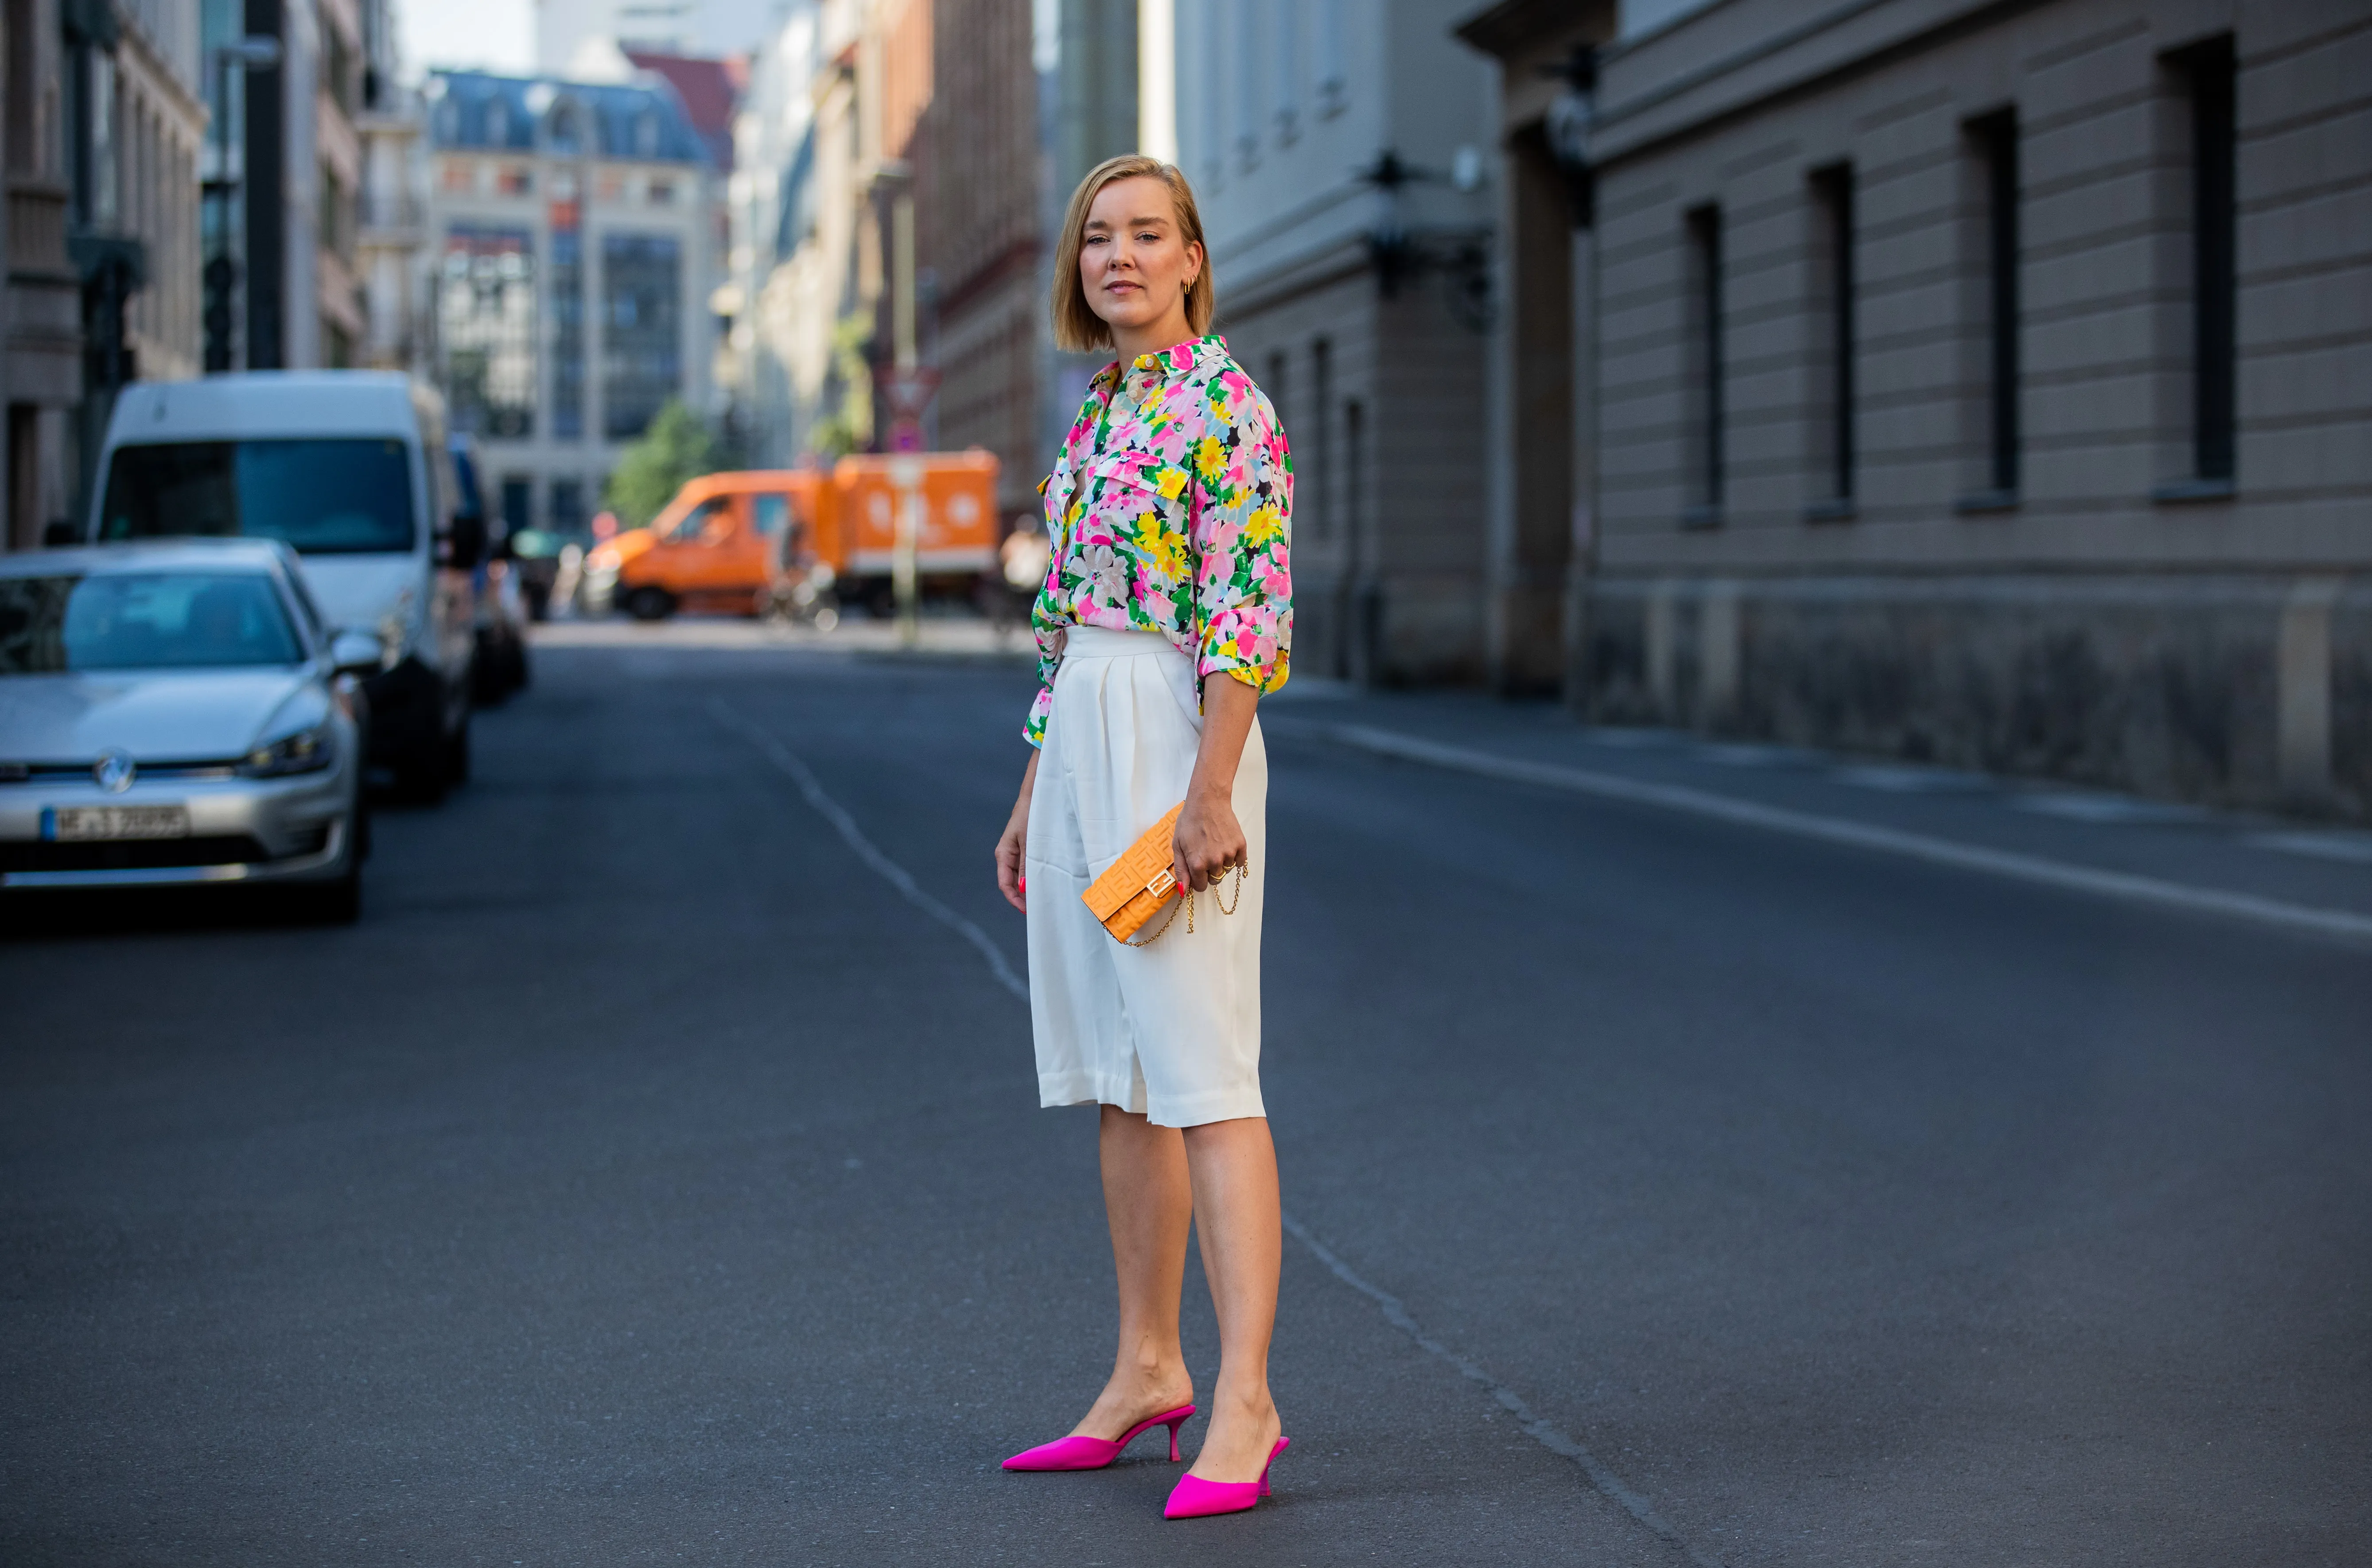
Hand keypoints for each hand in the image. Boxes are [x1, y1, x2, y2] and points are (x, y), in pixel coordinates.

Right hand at [996, 753, 1038, 912]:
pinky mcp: (1027, 848)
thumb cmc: (1032, 815)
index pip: (1005, 884)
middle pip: (1012, 883)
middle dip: (1023, 897)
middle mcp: (1008, 855)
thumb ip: (1026, 866)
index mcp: (1004, 854)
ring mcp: (1018, 852)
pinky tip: (1046, 882)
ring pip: (1021, 877)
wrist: (1038, 794)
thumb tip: (1023, 889)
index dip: (1015, 900)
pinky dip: (1034, 877)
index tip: (1027, 911)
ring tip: (1044, 898)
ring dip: (1029, 888)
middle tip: (1039, 909)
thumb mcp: (1030, 842)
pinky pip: (1028, 867)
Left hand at [1171, 787, 1244, 893]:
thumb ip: (1181, 869)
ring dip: (1221, 863)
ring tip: (1215, 846)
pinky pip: (1239, 862)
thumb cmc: (1189, 821)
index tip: (1197, 869)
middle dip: (1209, 872)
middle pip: (1215, 880)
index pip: (1201, 886)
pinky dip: (1234, 858)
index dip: (1197, 879)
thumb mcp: (1178, 845)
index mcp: (1197, 864)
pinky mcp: (1240, 846)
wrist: (1208, 801)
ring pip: (1226, 870)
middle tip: (1205, 854)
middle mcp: (1214, 862)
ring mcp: (1229, 854)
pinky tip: (1225, 845)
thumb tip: (1184, 890)